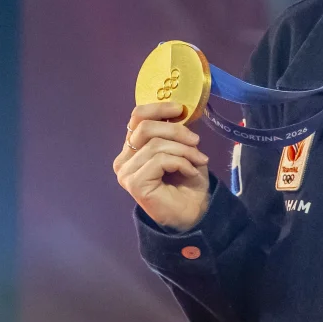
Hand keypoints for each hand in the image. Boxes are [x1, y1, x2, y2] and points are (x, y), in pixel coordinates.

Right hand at [113, 101, 210, 230]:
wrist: (194, 212)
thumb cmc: (188, 182)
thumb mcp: (183, 149)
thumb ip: (174, 132)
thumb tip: (179, 110)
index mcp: (133, 148)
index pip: (137, 117)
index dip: (158, 108)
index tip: (181, 109)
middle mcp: (124, 159)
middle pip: (145, 127)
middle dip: (176, 131)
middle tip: (197, 141)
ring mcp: (126, 172)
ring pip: (156, 145)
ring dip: (184, 150)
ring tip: (198, 161)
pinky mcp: (134, 182)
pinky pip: (160, 160)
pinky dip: (181, 163)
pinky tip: (190, 173)